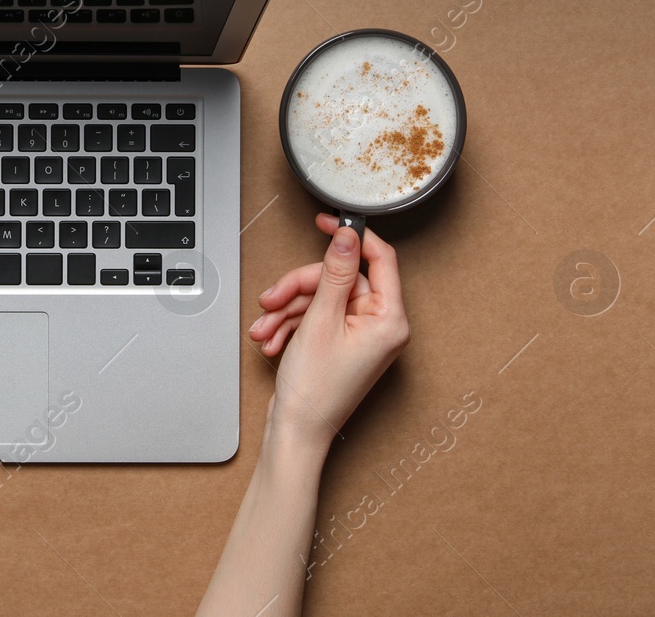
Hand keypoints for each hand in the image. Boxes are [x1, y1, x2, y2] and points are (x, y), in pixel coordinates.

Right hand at [248, 213, 409, 450]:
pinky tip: (272, 339)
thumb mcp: (321, 320)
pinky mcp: (341, 343)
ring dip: (287, 310)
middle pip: (338, 280)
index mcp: (390, 320)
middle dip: (298, 289)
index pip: (380, 259)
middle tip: (272, 299)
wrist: (296, 432)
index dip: (352, 237)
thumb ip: (336, 273)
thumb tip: (347, 236)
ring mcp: (360, 335)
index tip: (327, 222)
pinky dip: (290, 324)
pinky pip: (315, 317)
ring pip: (321, 298)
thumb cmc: (315, 390)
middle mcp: (381, 326)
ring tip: (265, 328)